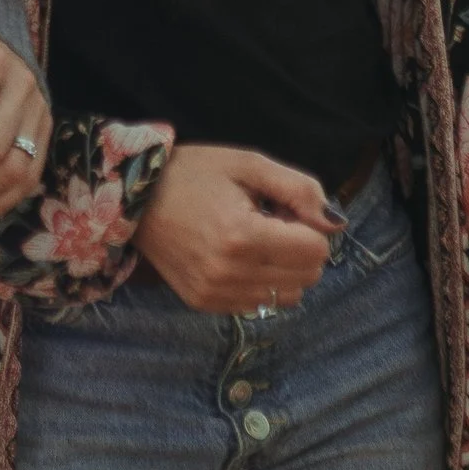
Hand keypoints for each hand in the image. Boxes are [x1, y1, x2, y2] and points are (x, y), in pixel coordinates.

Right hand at [132, 143, 341, 315]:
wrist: (132, 199)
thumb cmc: (192, 174)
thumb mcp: (249, 164)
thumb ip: (299, 189)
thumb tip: (336, 223)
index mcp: (243, 235)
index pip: (316, 250)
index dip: (309, 224)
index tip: (281, 207)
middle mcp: (229, 272)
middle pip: (307, 276)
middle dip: (300, 247)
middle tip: (269, 221)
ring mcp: (215, 293)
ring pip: (287, 296)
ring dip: (284, 269)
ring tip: (254, 240)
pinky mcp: (204, 304)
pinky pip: (259, 304)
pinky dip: (260, 283)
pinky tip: (238, 257)